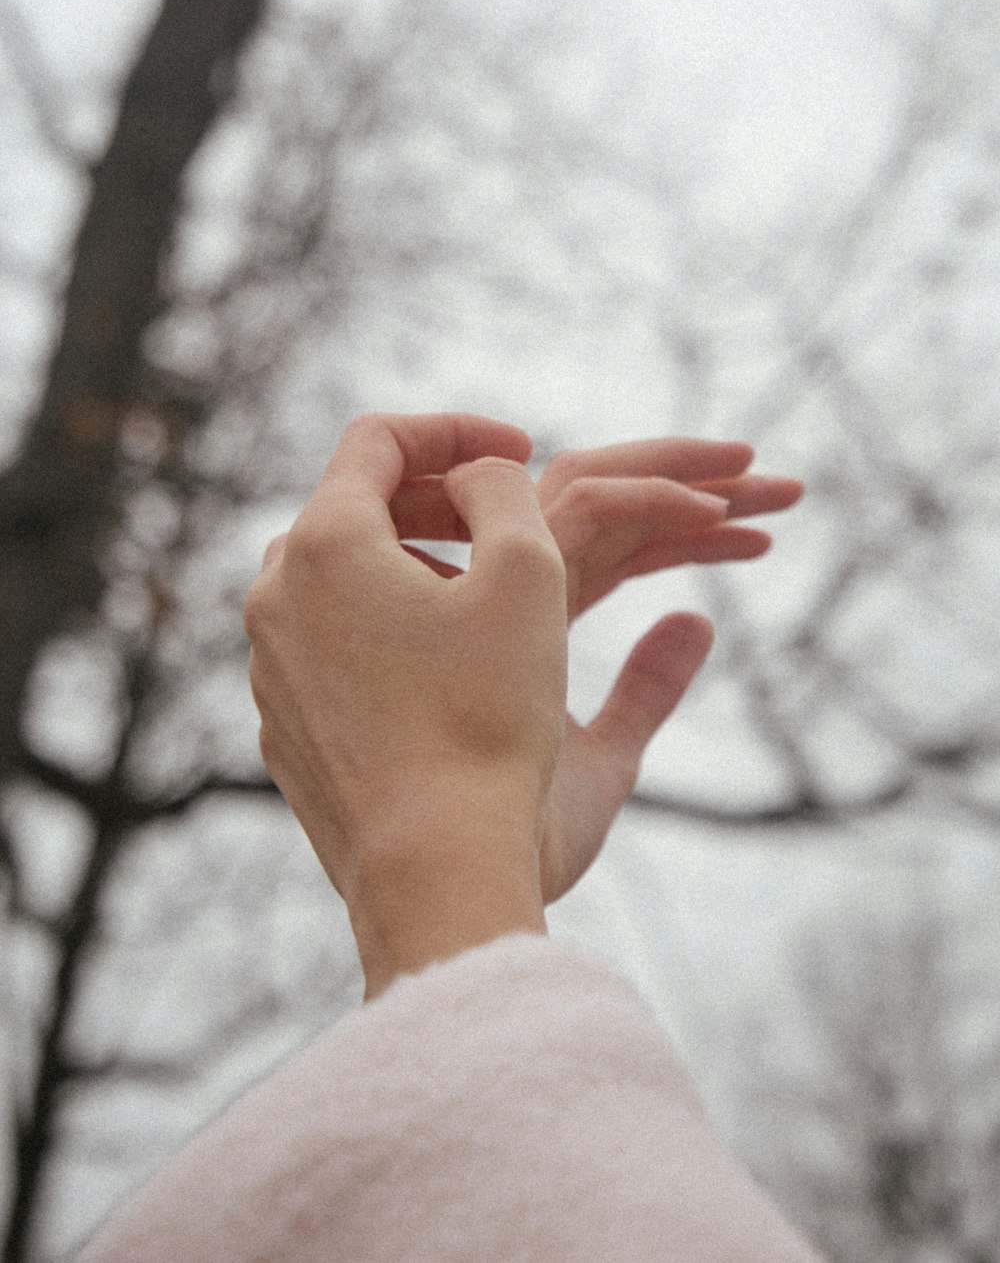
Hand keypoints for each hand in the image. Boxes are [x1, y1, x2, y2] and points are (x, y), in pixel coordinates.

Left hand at [244, 413, 566, 996]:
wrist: (434, 871)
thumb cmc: (487, 721)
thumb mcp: (527, 577)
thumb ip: (504, 493)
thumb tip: (481, 476)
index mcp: (324, 544)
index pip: (378, 439)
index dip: (457, 430)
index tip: (520, 449)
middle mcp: (275, 599)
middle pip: (354, 509)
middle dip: (437, 503)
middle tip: (507, 521)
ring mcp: (269, 670)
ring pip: (342, 584)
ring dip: (412, 569)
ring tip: (482, 601)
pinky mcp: (283, 731)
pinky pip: (333, 652)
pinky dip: (387, 637)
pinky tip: (448, 677)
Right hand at [392, 436, 802, 901]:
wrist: (457, 882)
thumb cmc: (517, 841)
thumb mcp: (605, 759)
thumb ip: (647, 691)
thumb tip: (695, 624)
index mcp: (521, 620)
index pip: (612, 546)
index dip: (682, 530)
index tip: (760, 532)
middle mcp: (503, 588)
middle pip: (604, 502)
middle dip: (690, 482)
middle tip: (775, 483)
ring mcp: (497, 580)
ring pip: (593, 483)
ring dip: (685, 474)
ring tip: (770, 480)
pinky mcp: (502, 581)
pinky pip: (587, 506)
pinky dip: (656, 498)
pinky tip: (723, 516)